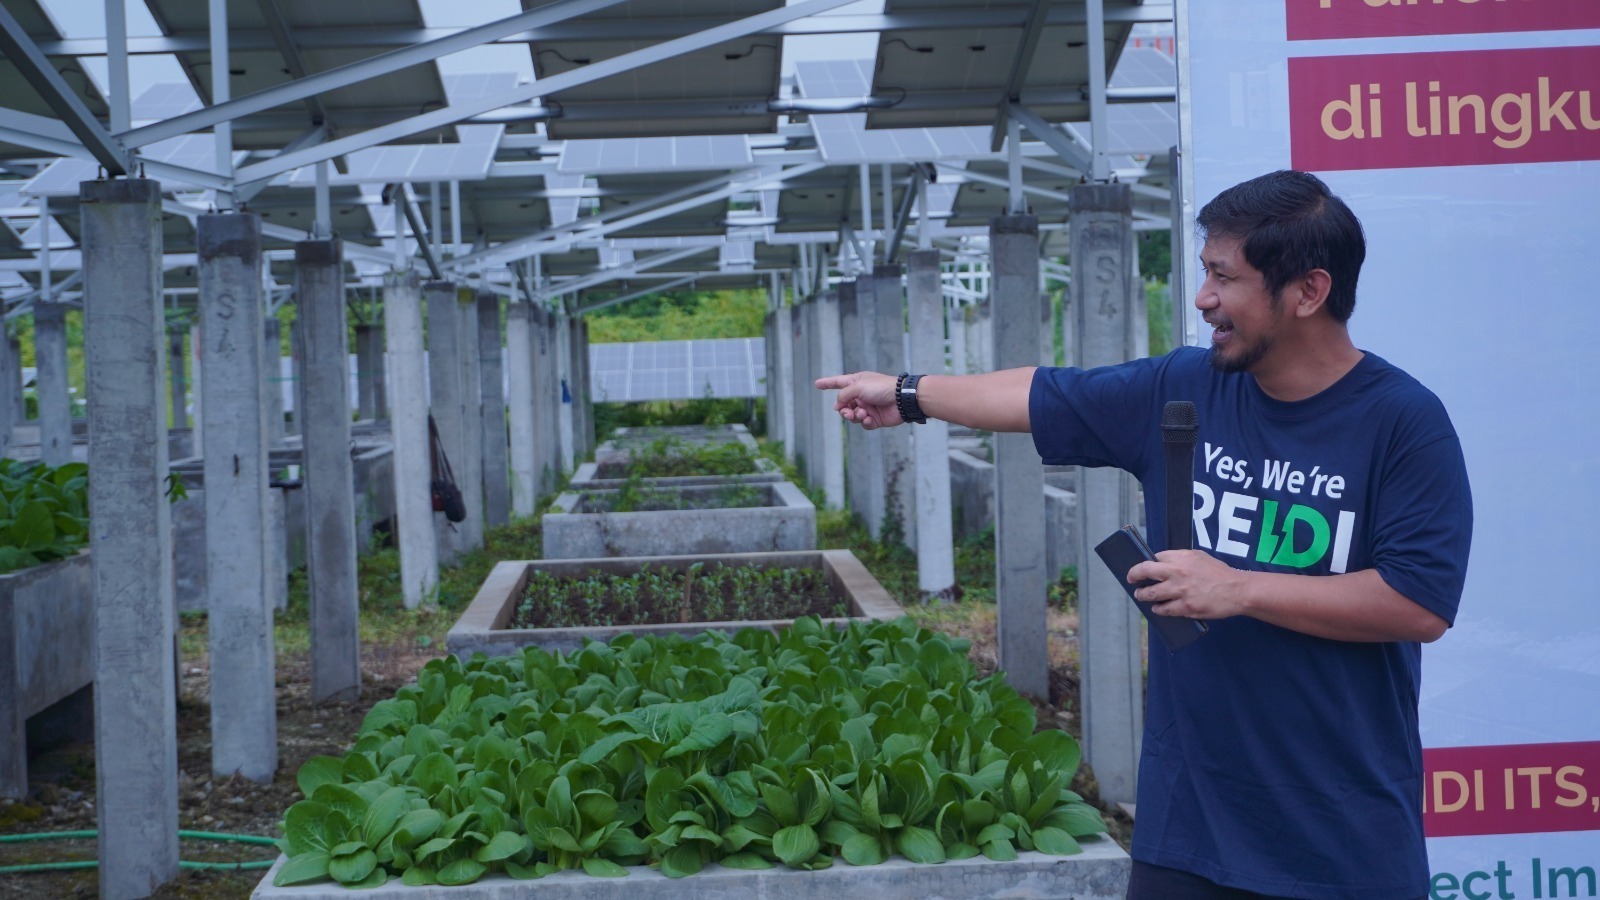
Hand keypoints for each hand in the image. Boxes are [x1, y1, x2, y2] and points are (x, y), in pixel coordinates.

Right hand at [815, 371, 901, 429]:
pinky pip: (864, 424)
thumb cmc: (881, 388)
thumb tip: (838, 405)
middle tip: (847, 412)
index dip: (827, 383)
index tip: (817, 384)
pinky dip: (864, 422)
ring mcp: (868, 407)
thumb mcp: (858, 387)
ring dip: (854, 416)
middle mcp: (862, 395)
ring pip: (852, 416)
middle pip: (844, 404)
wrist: (901, 399)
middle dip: (843, 410)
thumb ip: (844, 395)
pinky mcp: (875, 419)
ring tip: (861, 414)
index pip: (838, 382)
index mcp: (857, 382)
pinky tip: (869, 419)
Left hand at [1127, 550, 1250, 619]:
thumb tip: (1163, 562)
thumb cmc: (1219, 573)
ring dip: (1143, 595)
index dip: (1145, 564)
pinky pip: (1165, 610)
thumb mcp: (1200, 557)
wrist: (1237, 590)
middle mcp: (1177, 572)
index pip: (1154, 558)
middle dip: (1134, 576)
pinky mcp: (1186, 607)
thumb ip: (1181, 558)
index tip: (1140, 568)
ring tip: (1141, 596)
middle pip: (1145, 572)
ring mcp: (1180, 591)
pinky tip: (1157, 609)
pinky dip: (1158, 610)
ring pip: (1151, 594)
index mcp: (1181, 558)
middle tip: (1131, 580)